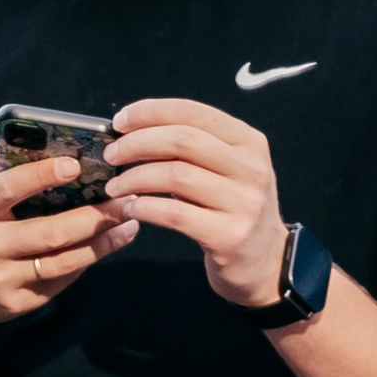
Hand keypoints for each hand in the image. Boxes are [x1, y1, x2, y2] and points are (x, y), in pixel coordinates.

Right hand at [0, 147, 135, 332]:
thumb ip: (3, 165)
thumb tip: (53, 146)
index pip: (8, 190)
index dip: (42, 176)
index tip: (75, 164)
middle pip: (50, 232)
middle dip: (94, 216)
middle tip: (125, 199)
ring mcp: (2, 280)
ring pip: (63, 261)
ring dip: (103, 242)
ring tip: (129, 222)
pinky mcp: (17, 304)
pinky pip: (61, 280)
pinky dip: (88, 260)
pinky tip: (108, 243)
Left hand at [104, 97, 301, 312]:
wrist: (265, 263)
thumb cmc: (235, 210)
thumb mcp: (228, 170)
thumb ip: (195, 147)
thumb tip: (134, 130)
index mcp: (249, 142)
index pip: (193, 113)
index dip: (150, 112)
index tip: (119, 122)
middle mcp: (251, 168)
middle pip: (182, 140)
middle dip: (137, 144)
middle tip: (111, 155)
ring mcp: (243, 203)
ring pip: (175, 176)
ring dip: (135, 178)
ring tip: (115, 187)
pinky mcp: (229, 236)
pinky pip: (175, 214)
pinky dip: (145, 208)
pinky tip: (131, 209)